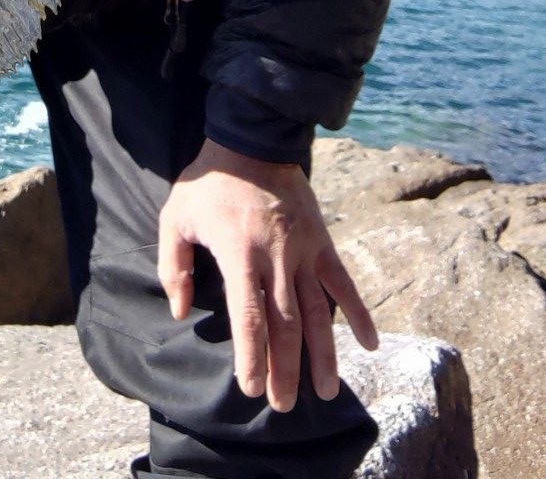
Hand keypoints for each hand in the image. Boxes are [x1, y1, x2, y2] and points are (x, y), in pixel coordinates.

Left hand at [157, 138, 377, 411]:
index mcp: (239, 254)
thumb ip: (175, 266)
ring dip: (323, 355)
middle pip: (286, 325)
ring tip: (326, 393)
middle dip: (285, 369)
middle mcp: (276, 258)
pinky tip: (370, 344)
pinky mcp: (322, 242)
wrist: (251, 140)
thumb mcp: (175, 217)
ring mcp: (304, 251)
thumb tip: (180, 311)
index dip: (252, 355)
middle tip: (282, 405)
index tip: (251, 386)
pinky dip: (360, 314)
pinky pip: (344, 283)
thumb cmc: (208, 182)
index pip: (250, 317)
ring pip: (318, 313)